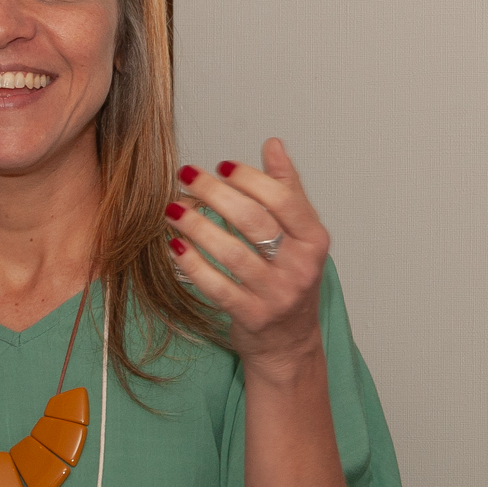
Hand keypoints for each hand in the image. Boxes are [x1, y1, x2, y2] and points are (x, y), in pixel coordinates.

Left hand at [167, 139, 328, 378]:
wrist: (289, 341)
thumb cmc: (290, 279)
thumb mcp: (300, 235)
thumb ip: (287, 189)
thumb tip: (273, 145)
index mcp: (314, 240)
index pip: (283, 199)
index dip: (250, 178)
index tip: (221, 165)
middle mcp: (300, 267)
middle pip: (253, 221)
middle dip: (215, 193)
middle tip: (187, 176)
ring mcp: (276, 294)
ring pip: (231, 252)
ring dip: (196, 225)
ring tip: (173, 207)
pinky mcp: (251, 316)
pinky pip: (216, 285)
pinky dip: (192, 263)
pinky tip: (175, 245)